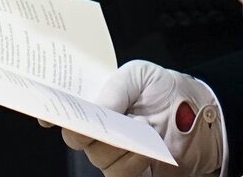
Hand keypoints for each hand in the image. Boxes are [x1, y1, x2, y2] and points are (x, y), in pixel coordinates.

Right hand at [59, 60, 224, 176]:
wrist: (194, 110)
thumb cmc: (161, 89)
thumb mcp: (140, 74)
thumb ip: (116, 87)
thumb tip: (99, 107)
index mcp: (93, 104)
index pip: (62, 113)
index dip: (51, 114)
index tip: (48, 115)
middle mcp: (96, 132)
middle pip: (77, 138)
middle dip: (88, 129)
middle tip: (105, 119)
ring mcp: (111, 153)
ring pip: (99, 156)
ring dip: (120, 142)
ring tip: (142, 126)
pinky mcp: (129, 171)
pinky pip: (120, 173)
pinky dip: (134, 159)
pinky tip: (148, 146)